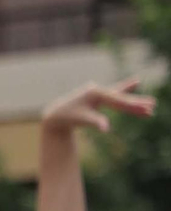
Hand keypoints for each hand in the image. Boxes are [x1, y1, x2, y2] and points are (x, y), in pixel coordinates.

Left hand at [40, 77, 154, 133]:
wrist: (56, 114)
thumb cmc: (69, 117)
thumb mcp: (82, 119)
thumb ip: (95, 122)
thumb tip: (106, 128)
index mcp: (96, 94)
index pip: (119, 102)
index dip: (133, 106)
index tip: (147, 109)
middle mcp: (98, 90)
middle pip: (121, 98)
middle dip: (137, 104)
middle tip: (153, 106)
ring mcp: (98, 92)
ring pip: (120, 97)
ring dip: (133, 101)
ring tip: (150, 102)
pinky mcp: (97, 96)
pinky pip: (114, 94)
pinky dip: (125, 90)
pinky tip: (136, 82)